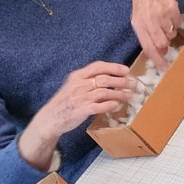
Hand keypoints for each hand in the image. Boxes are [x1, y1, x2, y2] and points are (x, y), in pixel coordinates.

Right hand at [21, 60, 135, 165]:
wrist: (51, 117)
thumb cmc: (65, 101)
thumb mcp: (73, 85)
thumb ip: (88, 80)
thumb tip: (109, 78)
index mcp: (77, 76)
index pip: (98, 66)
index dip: (113, 67)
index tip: (126, 70)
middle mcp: (79, 84)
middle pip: (104, 79)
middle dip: (121, 81)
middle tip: (133, 84)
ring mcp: (80, 97)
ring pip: (104, 92)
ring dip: (119, 94)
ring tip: (129, 96)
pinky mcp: (81, 110)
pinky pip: (99, 106)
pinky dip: (109, 105)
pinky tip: (117, 105)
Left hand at [130, 0, 183, 59]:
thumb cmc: (143, 4)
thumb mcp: (139, 19)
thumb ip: (147, 36)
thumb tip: (160, 52)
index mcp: (139, 25)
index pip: (148, 47)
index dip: (157, 59)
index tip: (164, 68)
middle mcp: (149, 20)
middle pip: (161, 43)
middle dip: (165, 45)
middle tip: (165, 39)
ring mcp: (161, 14)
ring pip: (171, 34)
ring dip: (170, 32)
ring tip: (164, 22)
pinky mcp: (171, 8)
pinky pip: (177, 23)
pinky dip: (175, 22)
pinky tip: (168, 15)